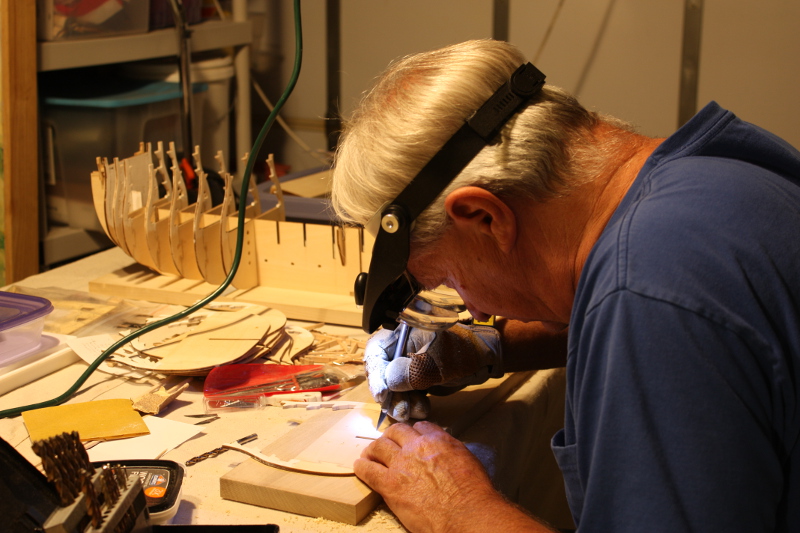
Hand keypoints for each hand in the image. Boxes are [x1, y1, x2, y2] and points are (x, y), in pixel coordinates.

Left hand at [354, 421, 500, 532]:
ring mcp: (401, 463)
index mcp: (438, 440)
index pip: (420, 426)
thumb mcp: (468, 461)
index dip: (413, 432)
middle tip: (386, 443)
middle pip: (396, 431)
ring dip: (373, 449)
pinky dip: (362, 467)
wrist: (465, 514)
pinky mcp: (389, 484)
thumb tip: (446, 453)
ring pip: (379, 446)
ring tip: (369, 455)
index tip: (410, 438)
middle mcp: (417, 446)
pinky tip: (360, 467)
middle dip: (390, 436)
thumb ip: (452, 451)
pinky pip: (368, 470)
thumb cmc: (473, 494)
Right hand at [363, 323, 503, 419]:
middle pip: (383, 371)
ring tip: (413, 413)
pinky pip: (408, 393)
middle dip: (390, 394)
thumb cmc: (463, 351)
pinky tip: (420, 411)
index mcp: (403, 334)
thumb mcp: (436, 361)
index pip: (376, 351)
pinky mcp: (419, 377)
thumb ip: (410, 372)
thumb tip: (388, 383)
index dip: (375, 373)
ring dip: (401, 403)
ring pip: (395, 386)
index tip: (383, 395)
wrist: (487, 358)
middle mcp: (402, 347)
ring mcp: (410, 363)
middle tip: (400, 411)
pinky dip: (411, 404)